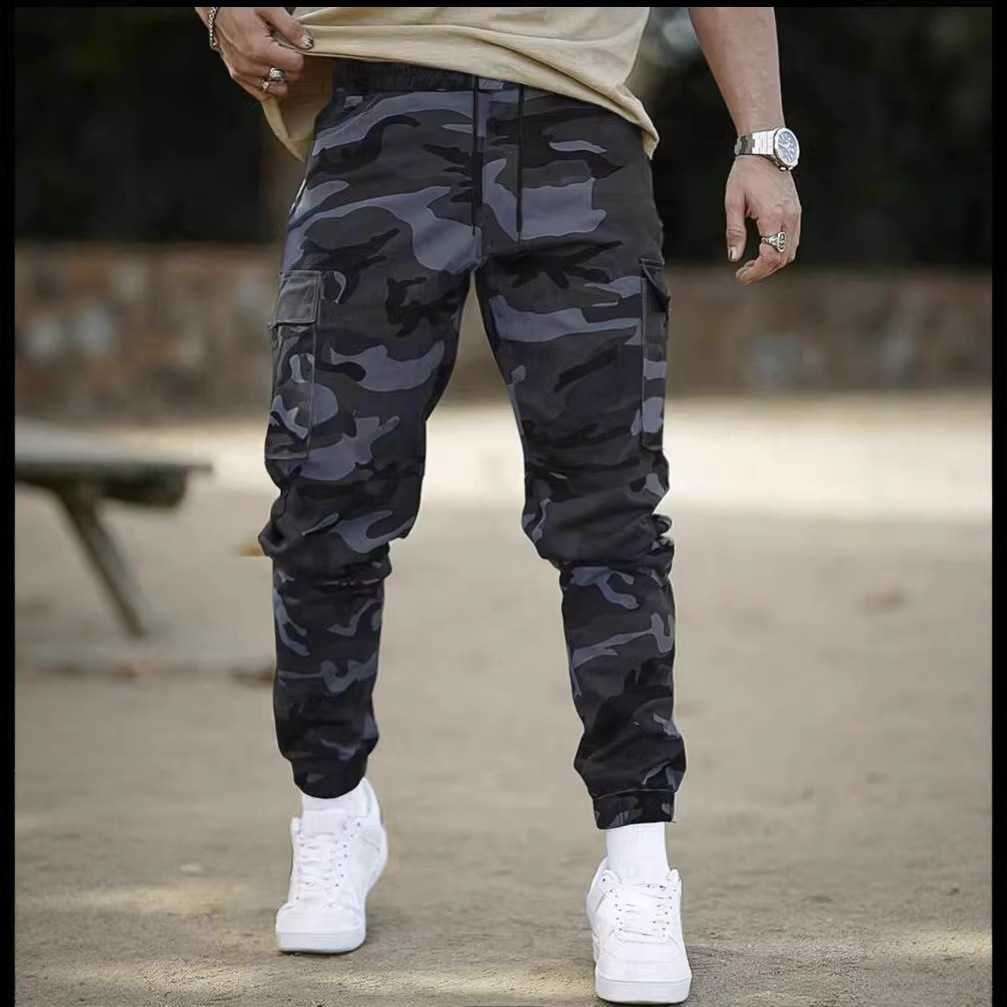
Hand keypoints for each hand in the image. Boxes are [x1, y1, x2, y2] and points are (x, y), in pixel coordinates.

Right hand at [209, 7, 313, 102]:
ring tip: (278, 63)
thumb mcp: (268, 9)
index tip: (295, 48)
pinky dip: (269, 86)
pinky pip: (261, 93)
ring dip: (282, 79)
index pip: (295, 66)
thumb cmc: (239, 6)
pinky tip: (270, 72)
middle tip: (286, 53)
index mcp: (260, 49)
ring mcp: (243, 73)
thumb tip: (307, 44)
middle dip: (292, 67)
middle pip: (288, 79)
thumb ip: (290, 27)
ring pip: (277, 90)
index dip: (299, 56)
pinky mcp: (237, 76)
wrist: (214, 8)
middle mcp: (251, 65)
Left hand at [724, 156, 801, 284]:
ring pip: (790, 252)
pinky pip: (793, 240)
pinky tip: (763, 250)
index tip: (740, 276)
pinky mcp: (796, 211)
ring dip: (772, 263)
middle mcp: (789, 217)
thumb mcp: (733, 202)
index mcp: (772, 216)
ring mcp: (795, 215)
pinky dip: (780, 251)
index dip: (756, 272)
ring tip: (752, 264)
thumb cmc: (746, 173)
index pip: (770, 256)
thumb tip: (734, 257)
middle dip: (763, 271)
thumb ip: (734, 231)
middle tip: (744, 273)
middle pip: (782, 258)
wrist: (766, 150)